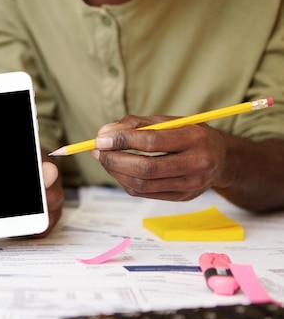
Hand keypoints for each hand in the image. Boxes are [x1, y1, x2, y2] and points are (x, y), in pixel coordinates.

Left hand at [90, 115, 229, 201]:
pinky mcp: (182, 197)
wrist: (222, 159)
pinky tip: (117, 169)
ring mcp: (190, 185)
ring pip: (142, 184)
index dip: (122, 141)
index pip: (153, 142)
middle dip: (115, 160)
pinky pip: (144, 193)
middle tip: (97, 150)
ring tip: (103, 158)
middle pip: (146, 169)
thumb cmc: (190, 135)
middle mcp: (197, 164)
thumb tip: (104, 132)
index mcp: (196, 138)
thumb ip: (137, 124)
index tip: (100, 138)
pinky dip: (125, 180)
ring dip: (115, 172)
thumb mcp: (170, 121)